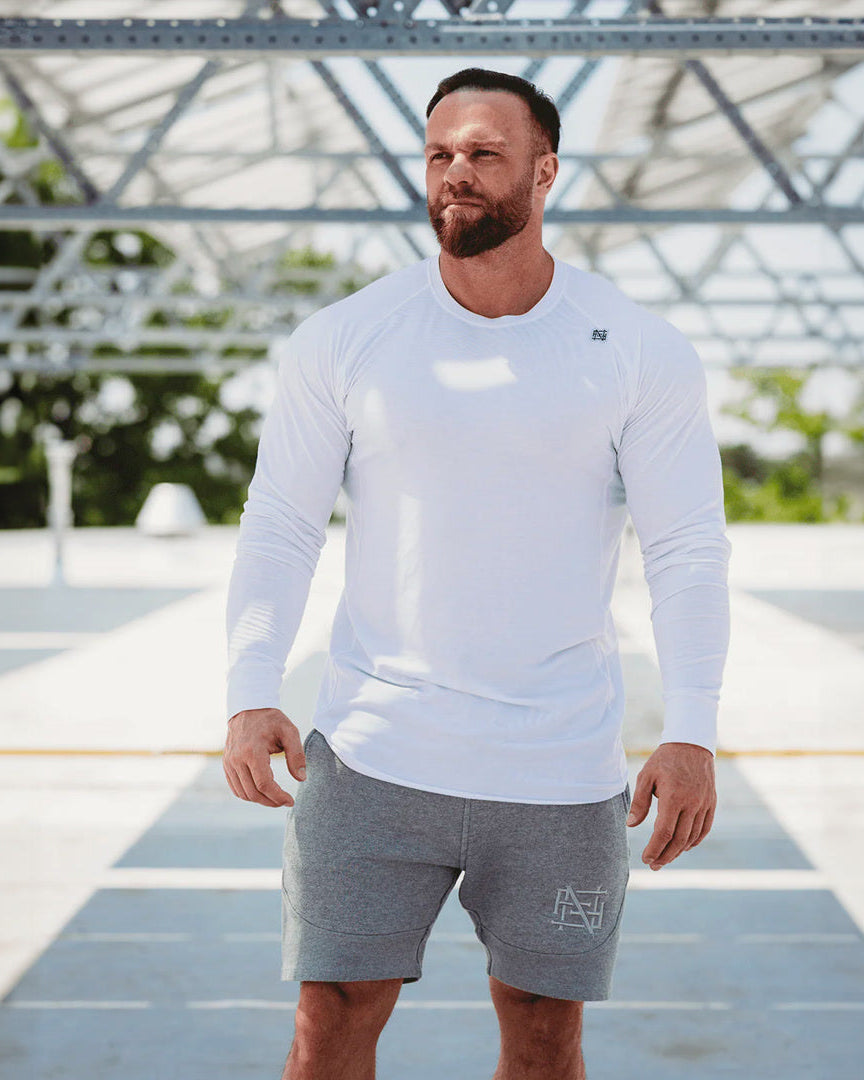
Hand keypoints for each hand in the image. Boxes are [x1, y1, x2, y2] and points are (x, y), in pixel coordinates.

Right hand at [222, 707, 306, 807]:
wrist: (248, 709)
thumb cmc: (271, 720)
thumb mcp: (289, 731)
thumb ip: (297, 755)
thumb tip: (301, 778)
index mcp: (253, 751)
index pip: (264, 784)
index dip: (278, 797)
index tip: (290, 801)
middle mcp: (237, 759)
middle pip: (253, 792)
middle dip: (271, 801)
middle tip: (285, 801)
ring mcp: (229, 762)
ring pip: (243, 794)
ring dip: (260, 800)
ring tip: (275, 797)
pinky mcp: (226, 764)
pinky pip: (235, 788)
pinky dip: (248, 795)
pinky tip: (262, 792)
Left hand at [626, 741, 715, 869]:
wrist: (691, 743)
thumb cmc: (664, 759)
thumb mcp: (646, 776)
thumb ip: (640, 802)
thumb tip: (631, 825)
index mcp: (673, 797)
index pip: (663, 832)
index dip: (654, 848)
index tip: (646, 858)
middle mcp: (691, 803)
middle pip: (679, 839)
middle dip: (665, 856)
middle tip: (654, 865)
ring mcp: (704, 804)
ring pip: (692, 836)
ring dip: (679, 851)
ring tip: (666, 858)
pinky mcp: (711, 802)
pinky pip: (705, 828)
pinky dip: (695, 841)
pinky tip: (684, 847)